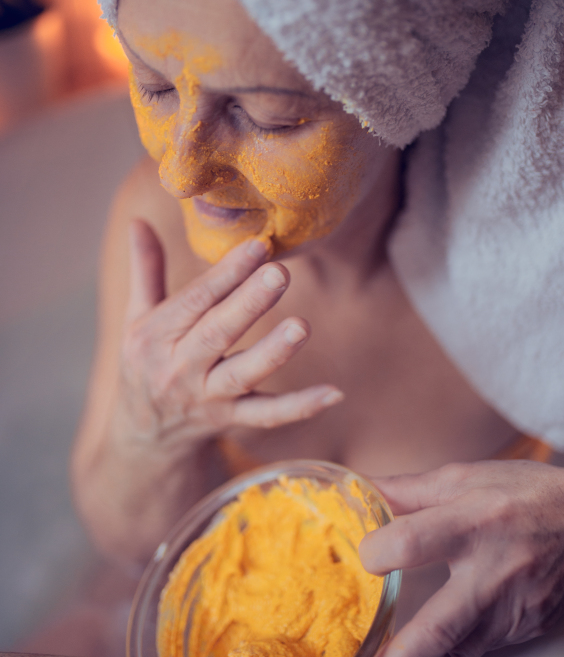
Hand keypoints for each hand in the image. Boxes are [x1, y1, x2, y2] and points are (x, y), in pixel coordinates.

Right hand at [116, 219, 342, 453]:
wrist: (143, 436)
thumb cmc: (146, 362)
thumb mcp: (137, 317)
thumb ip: (145, 269)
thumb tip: (138, 221)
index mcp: (155, 336)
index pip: (194, 300)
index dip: (226, 273)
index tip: (257, 245)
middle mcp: (179, 368)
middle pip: (217, 334)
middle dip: (248, 304)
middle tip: (279, 273)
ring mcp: (207, 397)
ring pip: (242, 375)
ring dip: (273, 352)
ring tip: (302, 326)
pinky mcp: (231, 421)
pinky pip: (267, 415)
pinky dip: (300, 407)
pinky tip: (334, 392)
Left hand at [350, 459, 563, 656]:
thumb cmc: (524, 494)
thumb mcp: (464, 477)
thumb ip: (407, 489)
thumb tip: (359, 489)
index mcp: (474, 520)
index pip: (414, 542)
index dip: (379, 552)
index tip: (363, 558)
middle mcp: (494, 570)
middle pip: (439, 627)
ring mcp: (513, 607)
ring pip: (457, 653)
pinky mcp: (527, 628)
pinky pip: (477, 651)